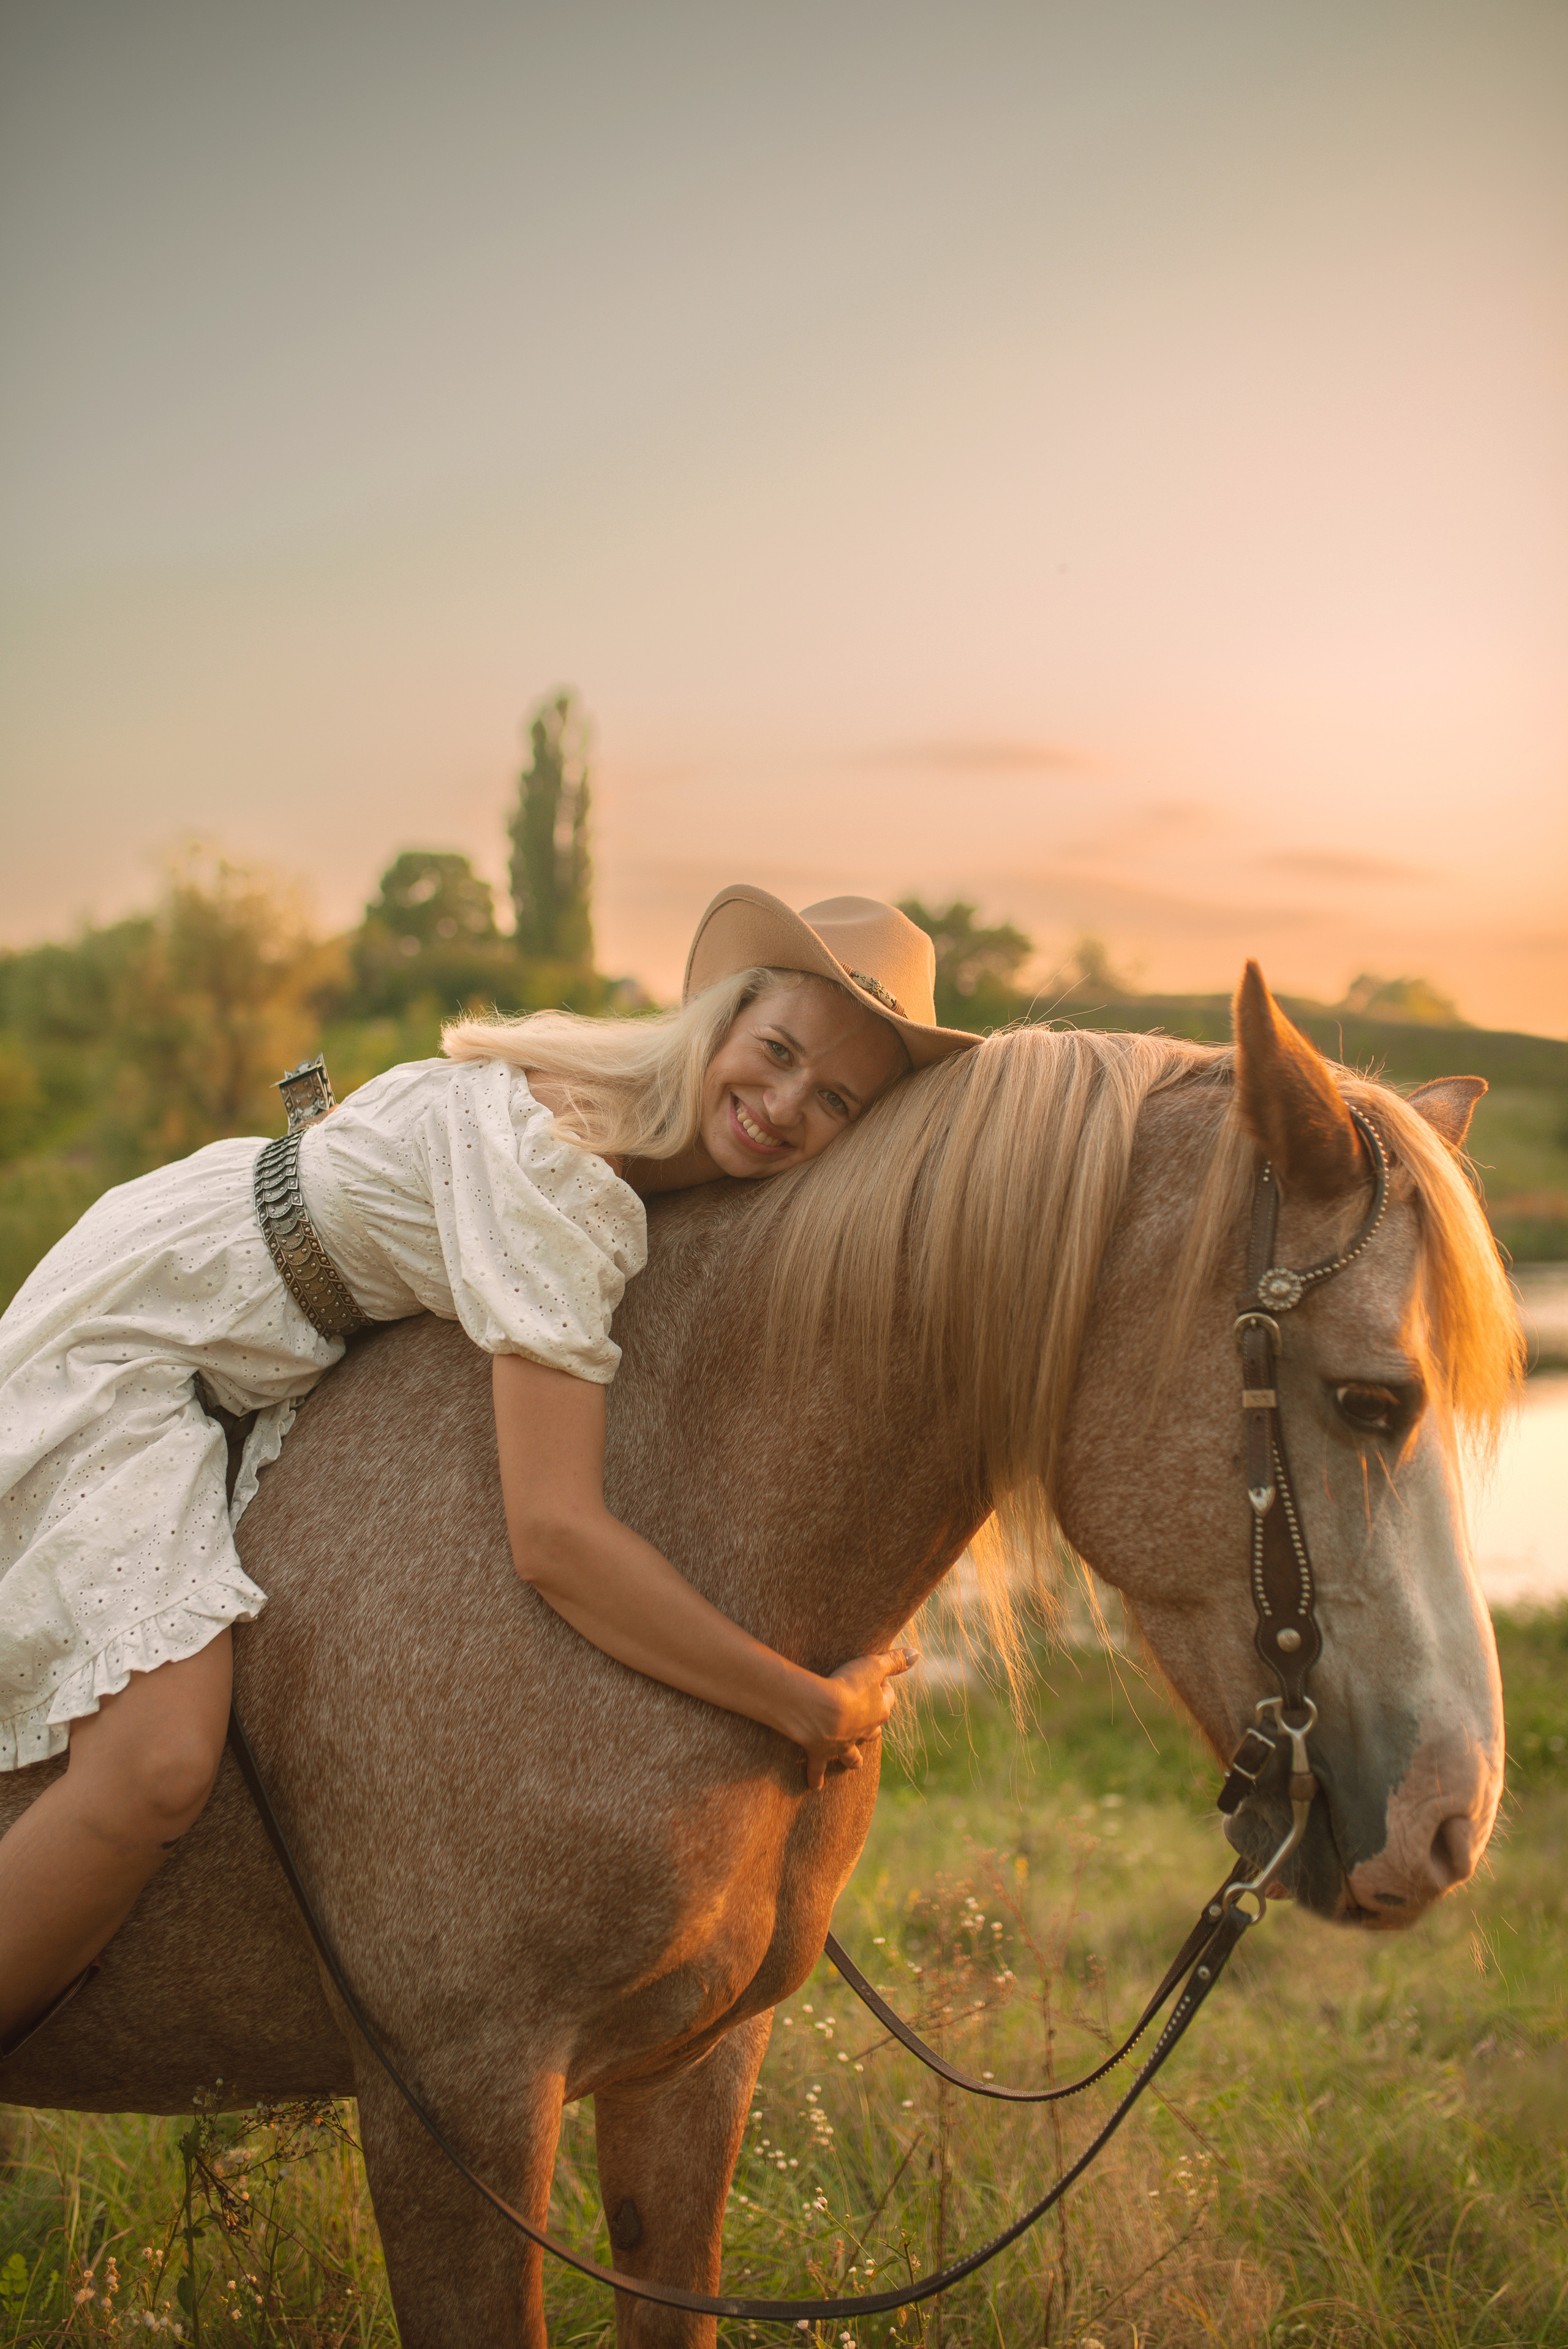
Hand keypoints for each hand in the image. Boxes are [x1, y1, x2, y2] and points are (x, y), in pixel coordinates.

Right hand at [798, 1648, 917, 1790]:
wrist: (822, 1711)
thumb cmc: (849, 1685)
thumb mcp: (873, 1666)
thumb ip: (894, 1661)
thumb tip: (916, 1654)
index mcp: (879, 1712)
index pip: (887, 1699)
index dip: (883, 1688)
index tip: (877, 1678)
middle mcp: (864, 1732)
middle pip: (873, 1731)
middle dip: (872, 1727)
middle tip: (865, 1719)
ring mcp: (843, 1745)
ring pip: (853, 1755)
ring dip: (853, 1758)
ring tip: (854, 1763)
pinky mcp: (821, 1752)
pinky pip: (819, 1768)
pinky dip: (817, 1777)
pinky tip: (817, 1786)